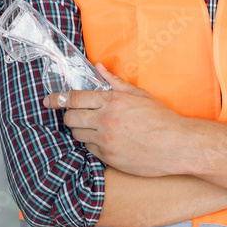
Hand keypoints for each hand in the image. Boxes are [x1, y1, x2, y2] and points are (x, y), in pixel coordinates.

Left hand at [43, 64, 188, 177]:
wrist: (178, 145)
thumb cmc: (161, 118)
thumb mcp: (139, 95)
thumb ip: (115, 82)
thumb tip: (98, 68)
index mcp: (112, 101)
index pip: (75, 98)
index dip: (58, 98)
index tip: (48, 100)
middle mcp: (106, 120)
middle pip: (70, 118)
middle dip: (70, 115)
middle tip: (78, 115)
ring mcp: (106, 141)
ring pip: (77, 135)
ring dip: (81, 130)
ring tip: (95, 128)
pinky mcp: (109, 158)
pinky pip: (89, 150)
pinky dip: (93, 144)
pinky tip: (106, 141)